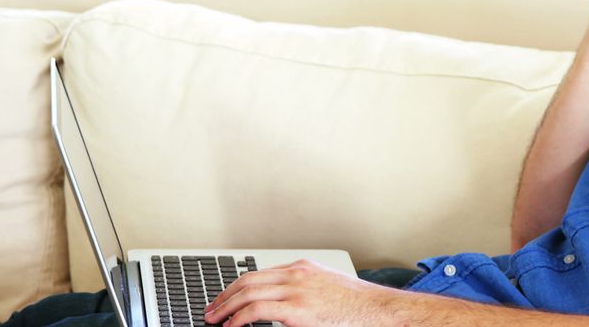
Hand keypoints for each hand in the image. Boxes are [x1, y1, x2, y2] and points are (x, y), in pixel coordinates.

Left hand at [203, 259, 386, 326]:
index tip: (225, 299)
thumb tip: (284, 306)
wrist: (377, 310)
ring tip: (214, 320)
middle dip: (224, 296)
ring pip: (247, 293)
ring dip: (225, 307)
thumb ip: (305, 291)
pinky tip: (231, 326)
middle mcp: (296, 274)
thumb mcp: (327, 289)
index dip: (236, 287)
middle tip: (211, 310)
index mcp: (303, 268)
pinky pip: (257, 310)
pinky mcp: (298, 309)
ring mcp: (297, 289)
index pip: (259, 273)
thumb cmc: (357, 305)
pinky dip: (238, 318)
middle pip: (247, 280)